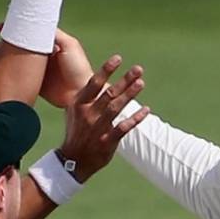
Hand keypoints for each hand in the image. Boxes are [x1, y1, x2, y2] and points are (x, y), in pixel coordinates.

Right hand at [0, 24, 91, 108]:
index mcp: (54, 43)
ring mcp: (40, 68)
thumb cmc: (79, 68)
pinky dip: (11, 69)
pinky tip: (2, 67)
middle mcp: (46, 54)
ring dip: (8, 53)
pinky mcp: (36, 81)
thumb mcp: (69, 46)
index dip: (22, 27)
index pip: (35, 32)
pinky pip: (21, 74)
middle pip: (25, 43)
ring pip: (21, 58)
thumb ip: (54, 35)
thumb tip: (38, 25)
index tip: (7, 24)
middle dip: (11, 38)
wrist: (80, 94)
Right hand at [59, 55, 149, 181]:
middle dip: (124, 80)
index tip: (118, 58)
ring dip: (130, 95)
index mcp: (79, 104)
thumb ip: (84, 95)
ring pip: (116, 108)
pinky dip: (135, 118)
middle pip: (109, 93)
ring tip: (141, 83)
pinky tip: (146, 110)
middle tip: (138, 68)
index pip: (93, 83)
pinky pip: (124, 127)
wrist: (72, 160)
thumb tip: (95, 77)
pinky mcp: (108, 141)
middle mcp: (88, 114)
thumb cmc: (76, 132)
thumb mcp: (73, 111)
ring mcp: (98, 128)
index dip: (106, 70)